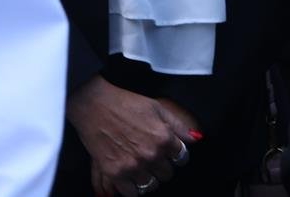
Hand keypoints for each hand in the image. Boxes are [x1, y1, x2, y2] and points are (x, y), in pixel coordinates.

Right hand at [67, 77, 197, 194]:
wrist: (93, 103)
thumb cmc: (124, 101)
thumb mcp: (156, 107)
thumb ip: (178, 125)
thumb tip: (196, 139)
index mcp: (163, 137)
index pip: (182, 158)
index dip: (175, 154)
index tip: (169, 152)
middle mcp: (150, 154)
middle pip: (167, 174)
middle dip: (161, 165)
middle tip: (151, 156)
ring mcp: (133, 165)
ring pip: (151, 185)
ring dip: (147, 177)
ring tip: (140, 165)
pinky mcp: (115, 173)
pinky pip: (132, 193)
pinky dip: (132, 187)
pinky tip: (130, 175)